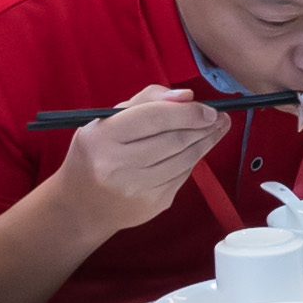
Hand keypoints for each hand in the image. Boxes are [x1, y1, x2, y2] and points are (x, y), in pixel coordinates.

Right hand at [54, 82, 236, 231]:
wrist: (82, 204)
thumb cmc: (97, 151)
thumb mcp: (108, 119)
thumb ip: (146, 101)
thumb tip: (187, 97)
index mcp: (103, 138)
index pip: (155, 118)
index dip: (188, 112)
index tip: (210, 109)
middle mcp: (117, 166)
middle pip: (174, 140)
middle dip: (203, 127)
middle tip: (220, 118)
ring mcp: (136, 190)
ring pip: (184, 161)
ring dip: (205, 143)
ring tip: (217, 129)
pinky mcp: (152, 205)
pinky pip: (182, 177)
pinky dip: (192, 161)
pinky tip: (197, 150)